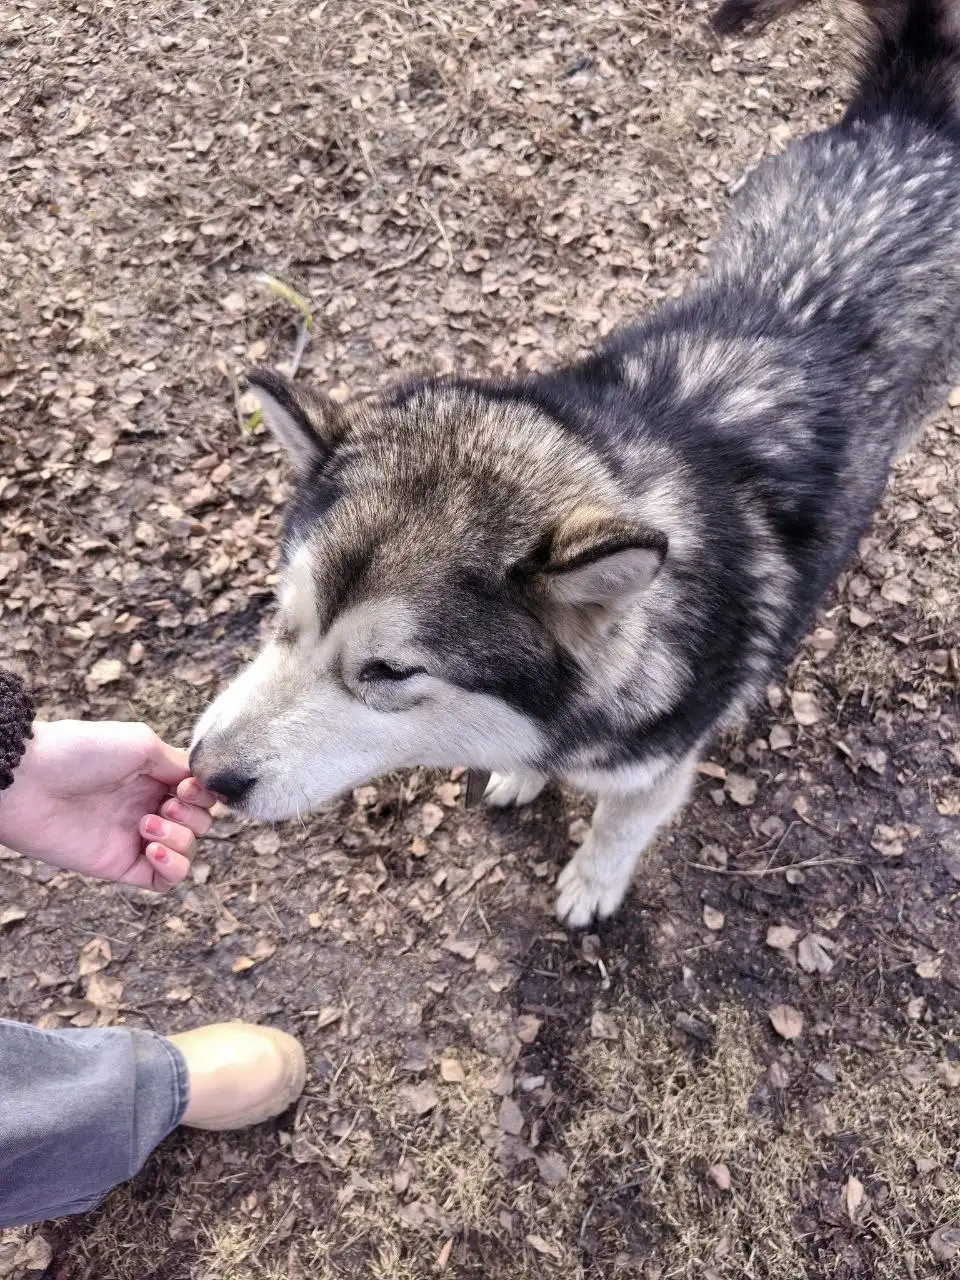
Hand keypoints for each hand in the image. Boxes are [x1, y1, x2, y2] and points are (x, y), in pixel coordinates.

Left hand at [0, 721, 217, 891]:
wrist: (29, 783)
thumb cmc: (80, 753)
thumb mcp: (141, 743)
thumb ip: (178, 763)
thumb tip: (200, 783)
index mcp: (153, 777)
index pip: (200, 794)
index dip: (203, 794)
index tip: (186, 786)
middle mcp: (149, 807)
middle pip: (199, 823)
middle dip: (193, 815)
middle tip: (166, 804)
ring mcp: (136, 838)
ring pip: (187, 852)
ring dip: (180, 838)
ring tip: (146, 824)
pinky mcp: (122, 866)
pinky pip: (166, 881)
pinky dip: (172, 867)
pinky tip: (152, 849)